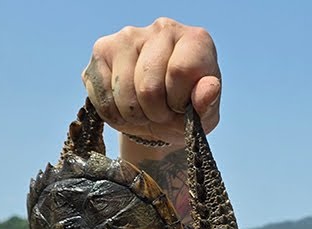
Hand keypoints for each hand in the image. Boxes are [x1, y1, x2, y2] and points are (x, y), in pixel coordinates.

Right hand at [83, 18, 221, 145]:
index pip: (180, 71)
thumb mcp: (203, 116)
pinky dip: (114, 114)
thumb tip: (209, 88)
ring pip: (124, 94)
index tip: (180, 107)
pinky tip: (125, 107)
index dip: (177, 101)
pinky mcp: (101, 49)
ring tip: (144, 112)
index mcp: (196, 40)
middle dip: (155, 113)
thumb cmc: (185, 111)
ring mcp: (129, 35)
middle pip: (149, 87)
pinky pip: (103, 96)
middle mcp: (163, 28)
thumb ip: (207, 103)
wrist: (156, 115)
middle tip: (160, 114)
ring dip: (134, 116)